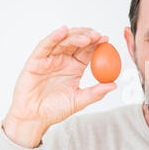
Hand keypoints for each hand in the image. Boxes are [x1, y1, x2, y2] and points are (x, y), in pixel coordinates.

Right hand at [3, 26, 116, 147]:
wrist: (34, 118)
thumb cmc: (55, 109)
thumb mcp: (79, 101)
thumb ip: (96, 93)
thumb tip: (114, 85)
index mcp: (75, 67)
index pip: (88, 51)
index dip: (97, 44)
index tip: (106, 40)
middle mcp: (63, 60)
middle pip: (77, 42)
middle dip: (88, 36)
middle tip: (98, 36)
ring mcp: (50, 59)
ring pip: (63, 41)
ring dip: (75, 36)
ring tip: (87, 38)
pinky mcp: (36, 60)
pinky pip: (45, 46)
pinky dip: (54, 37)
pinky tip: (63, 31)